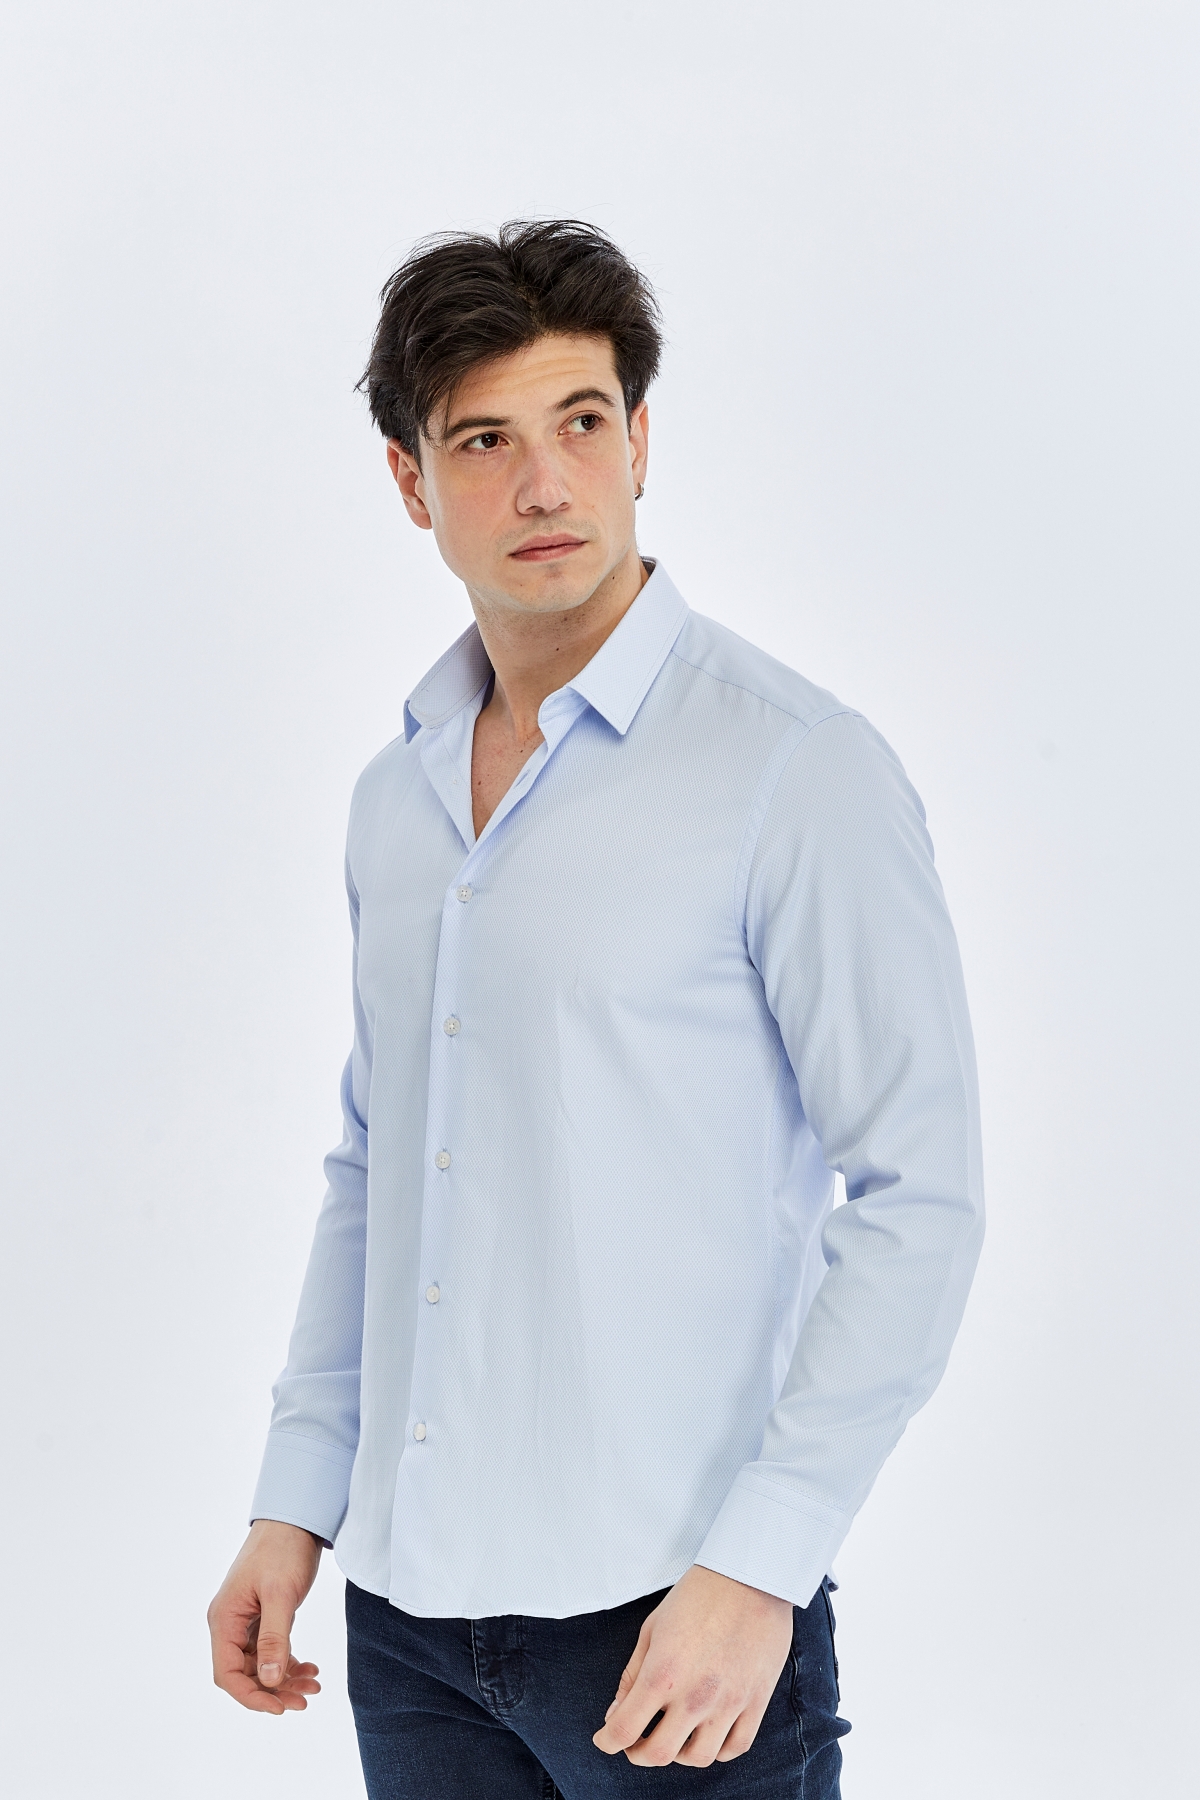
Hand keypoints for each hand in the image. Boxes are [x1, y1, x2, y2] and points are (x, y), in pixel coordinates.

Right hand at [208, 1519, 323, 1714]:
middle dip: (274, 1690)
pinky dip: (289, 1662)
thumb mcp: (281, 1594)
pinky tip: (310, 1668)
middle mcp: (230, 1623)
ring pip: (260, 1664)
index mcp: (225, 1619)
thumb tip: (270, 1680)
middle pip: (245, 1673)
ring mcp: (246, 1620)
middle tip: (304, 1700)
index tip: (279, 1708)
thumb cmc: (283, 1549)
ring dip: (285, 1679)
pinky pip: (271, 1650)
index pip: (227, 1674)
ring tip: (314, 1685)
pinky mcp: (264, 1615)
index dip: (251, 1696)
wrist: (296, 1518)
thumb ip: (274, 1638)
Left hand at [592, 1565, 793, 1767]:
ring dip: (678, 1754)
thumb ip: (632, 1674)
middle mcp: (695, 1696)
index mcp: (663, 1674)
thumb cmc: (697, 1595)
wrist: (750, 1575)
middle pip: (659, 1754)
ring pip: (698, 1758)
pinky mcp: (756, 1701)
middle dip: (638, 1754)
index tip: (605, 1740)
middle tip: (635, 1743)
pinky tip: (707, 1734)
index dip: (607, 1742)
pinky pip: (735, 1747)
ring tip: (673, 1736)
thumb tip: (617, 1712)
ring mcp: (729, 1702)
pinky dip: (717, 1750)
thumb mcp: (652, 1627)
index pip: (624, 1730)